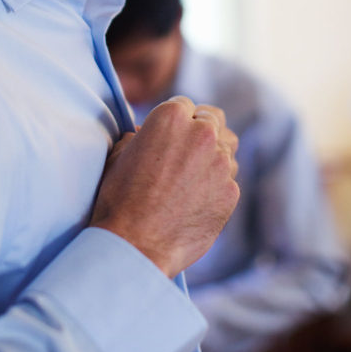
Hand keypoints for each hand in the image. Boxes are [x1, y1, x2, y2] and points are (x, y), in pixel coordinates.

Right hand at [90, 96, 239, 277]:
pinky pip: (228, 180)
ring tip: (193, 176)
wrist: (134, 245)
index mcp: (172, 116)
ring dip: (214, 155)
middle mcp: (202, 133)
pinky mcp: (231, 192)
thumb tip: (146, 134)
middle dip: (200, 130)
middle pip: (213, 119)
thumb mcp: (120, 153)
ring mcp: (221, 163)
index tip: (170, 136)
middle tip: (186, 151)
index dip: (175, 121)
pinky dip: (216, 186)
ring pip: (227, 148)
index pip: (184, 105)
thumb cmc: (119, 199)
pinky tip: (196, 200)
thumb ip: (141, 135)